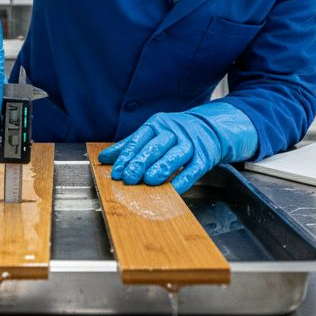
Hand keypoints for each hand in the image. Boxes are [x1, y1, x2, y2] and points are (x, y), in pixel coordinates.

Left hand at [98, 102, 258, 193]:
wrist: (211, 129)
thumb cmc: (175, 134)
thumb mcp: (152, 134)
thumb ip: (130, 145)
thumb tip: (104, 158)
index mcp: (158, 125)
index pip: (139, 140)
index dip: (127, 156)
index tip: (116, 172)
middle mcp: (174, 132)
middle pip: (156, 146)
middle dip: (141, 162)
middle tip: (129, 178)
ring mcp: (190, 144)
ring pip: (175, 155)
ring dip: (162, 168)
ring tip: (149, 180)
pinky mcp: (204, 158)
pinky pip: (193, 169)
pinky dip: (183, 180)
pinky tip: (172, 190)